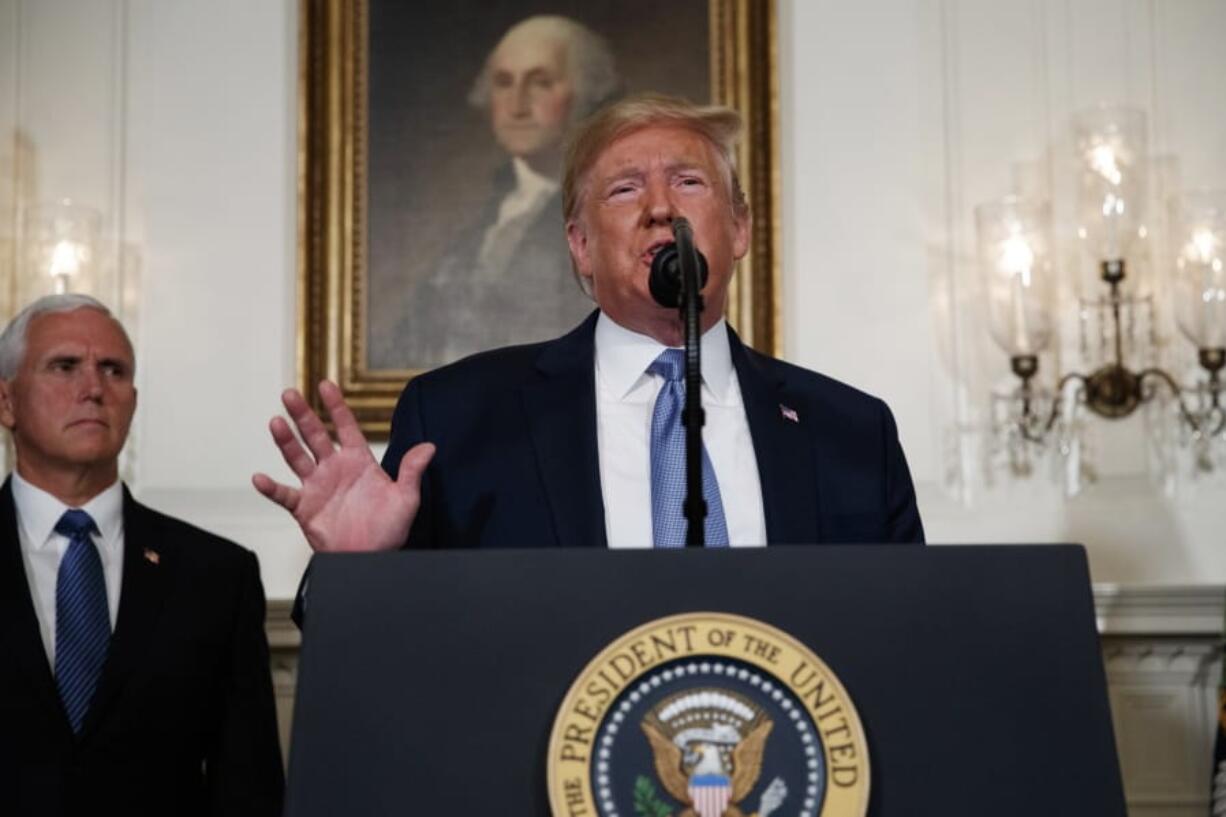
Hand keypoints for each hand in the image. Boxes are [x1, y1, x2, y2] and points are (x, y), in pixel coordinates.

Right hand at [252, 380, 434, 551]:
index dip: (336, 406)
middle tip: (290, 394)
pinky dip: (271, 487)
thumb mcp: (406, 499)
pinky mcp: (304, 507)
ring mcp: (317, 486)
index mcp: (358, 462)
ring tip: (276, 422)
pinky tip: (260, 478)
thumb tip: (429, 447)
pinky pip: (284, 495)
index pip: (346, 427)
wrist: (370, 559)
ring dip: (286, 441)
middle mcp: (334, 469)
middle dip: (303, 415)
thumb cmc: (389, 530)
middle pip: (315, 435)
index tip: (326, 384)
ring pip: (297, 458)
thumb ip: (412, 471)